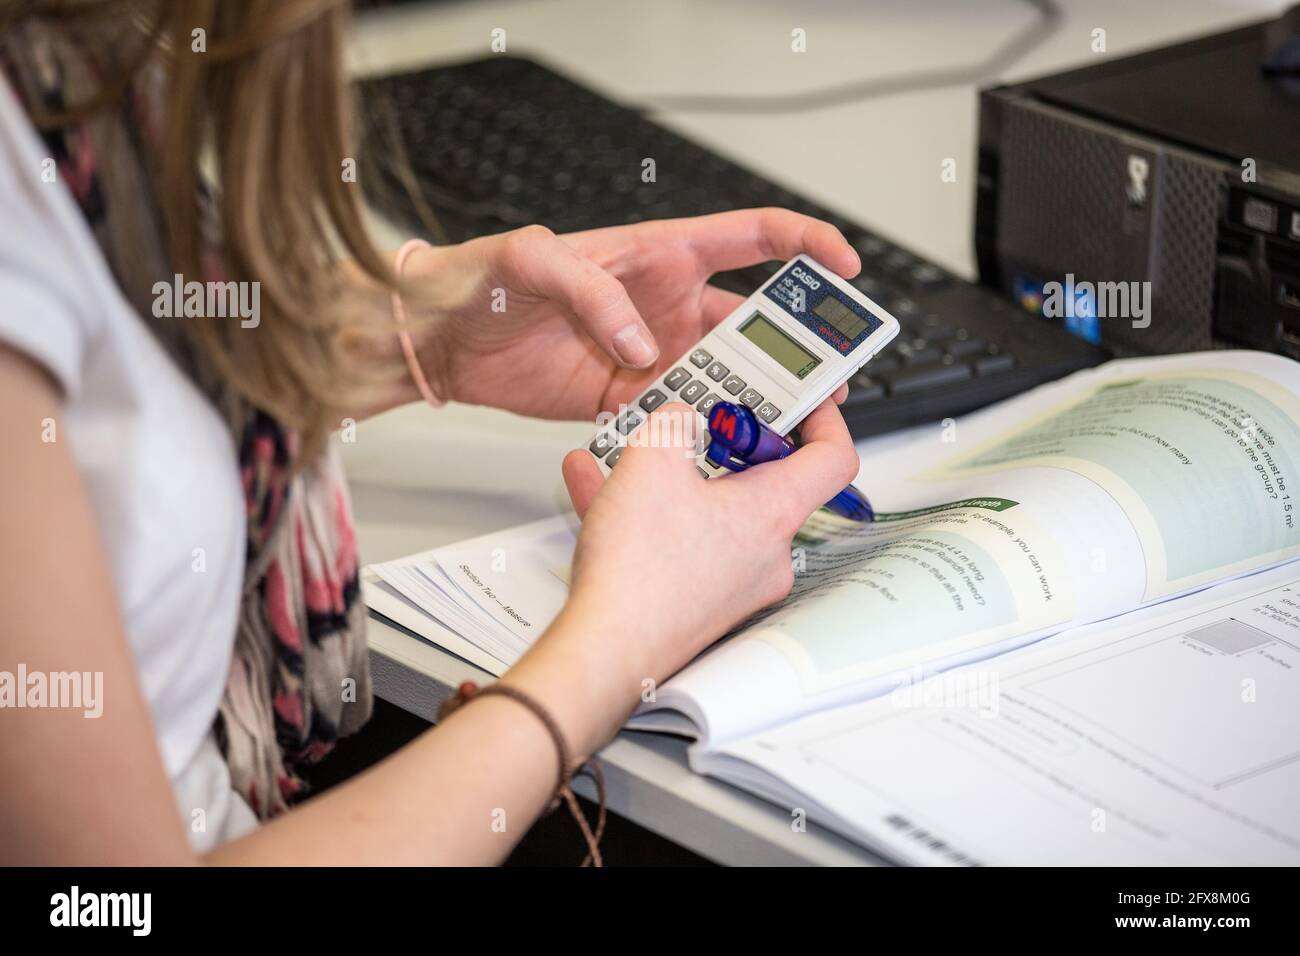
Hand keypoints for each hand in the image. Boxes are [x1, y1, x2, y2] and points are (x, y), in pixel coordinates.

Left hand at [402, 209, 860, 419]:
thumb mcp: (529, 262)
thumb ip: (590, 291)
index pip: (753, 237)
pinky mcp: (627, 399)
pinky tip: (722, 453)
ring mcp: (651, 355)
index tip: (847, 269)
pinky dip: (703, 435)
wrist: (438, 340)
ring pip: (725, 376)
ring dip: (756, 399)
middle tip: (829, 380)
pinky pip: (680, 418)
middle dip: (798, 348)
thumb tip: (641, 344)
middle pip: (754, 322)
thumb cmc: (479, 279)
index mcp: (660, 253)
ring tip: (785, 426)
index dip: (807, 246)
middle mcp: (667, 305)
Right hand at [553, 397, 859, 689]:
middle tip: (699, 422)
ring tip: (629, 450)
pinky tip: (596, 485)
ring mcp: (734, 581)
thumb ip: (674, 422)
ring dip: (673, 476)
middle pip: (766, 481)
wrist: (606, 648)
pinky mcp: (698, 600)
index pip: (833, 458)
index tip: (802, 401)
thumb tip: (681, 418)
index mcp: (773, 512)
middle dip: (726, 445)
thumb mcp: (651, 461)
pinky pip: (678, 539)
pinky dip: (645, 511)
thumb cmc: (640, 575)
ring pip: (710, 510)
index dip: (823, 418)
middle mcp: (765, 552)